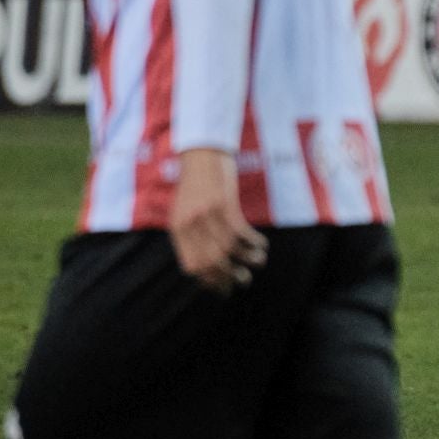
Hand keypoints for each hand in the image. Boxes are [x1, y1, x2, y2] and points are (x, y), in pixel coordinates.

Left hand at [169, 148, 267, 295]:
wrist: (201, 152)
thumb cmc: (195, 183)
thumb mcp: (184, 210)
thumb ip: (190, 234)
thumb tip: (204, 265)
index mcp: (178, 229)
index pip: (192, 266)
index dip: (209, 280)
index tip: (223, 286)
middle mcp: (190, 224)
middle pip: (211, 261)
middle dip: (229, 276)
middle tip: (242, 280)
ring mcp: (207, 214)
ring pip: (228, 248)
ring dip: (246, 260)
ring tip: (257, 262)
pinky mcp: (224, 203)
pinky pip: (240, 232)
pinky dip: (253, 242)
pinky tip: (261, 245)